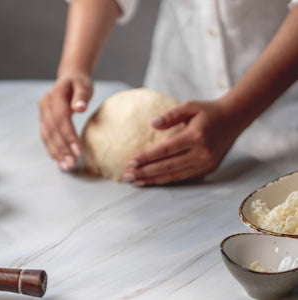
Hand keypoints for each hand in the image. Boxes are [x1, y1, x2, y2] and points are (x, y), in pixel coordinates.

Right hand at [39, 73, 92, 170]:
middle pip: (52, 131)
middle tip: (72, 164)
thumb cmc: (80, 83)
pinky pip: (46, 137)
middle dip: (62, 149)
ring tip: (66, 166)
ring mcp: (42, 114)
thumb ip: (82, 96)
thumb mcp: (84, 86)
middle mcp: (45, 106)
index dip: (69, 136)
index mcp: (55, 97)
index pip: (61, 120)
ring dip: (56, 153)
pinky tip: (58, 162)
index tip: (78, 150)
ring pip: (47, 136)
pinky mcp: (44, 120)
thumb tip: (79, 108)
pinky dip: (52, 150)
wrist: (70, 78)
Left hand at [123, 100, 238, 185]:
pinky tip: (155, 181)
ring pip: (175, 176)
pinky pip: (184, 177)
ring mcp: (206, 163)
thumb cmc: (209, 111)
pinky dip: (168, 180)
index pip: (165, 150)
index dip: (146, 157)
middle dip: (145, 172)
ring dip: (154, 180)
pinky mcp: (209, 169)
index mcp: (195, 136)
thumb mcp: (190, 106)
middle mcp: (201, 153)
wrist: (234, 119)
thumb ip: (170, 115)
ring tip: (137, 182)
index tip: (130, 162)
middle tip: (127, 176)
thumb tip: (151, 124)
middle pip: (167, 166)